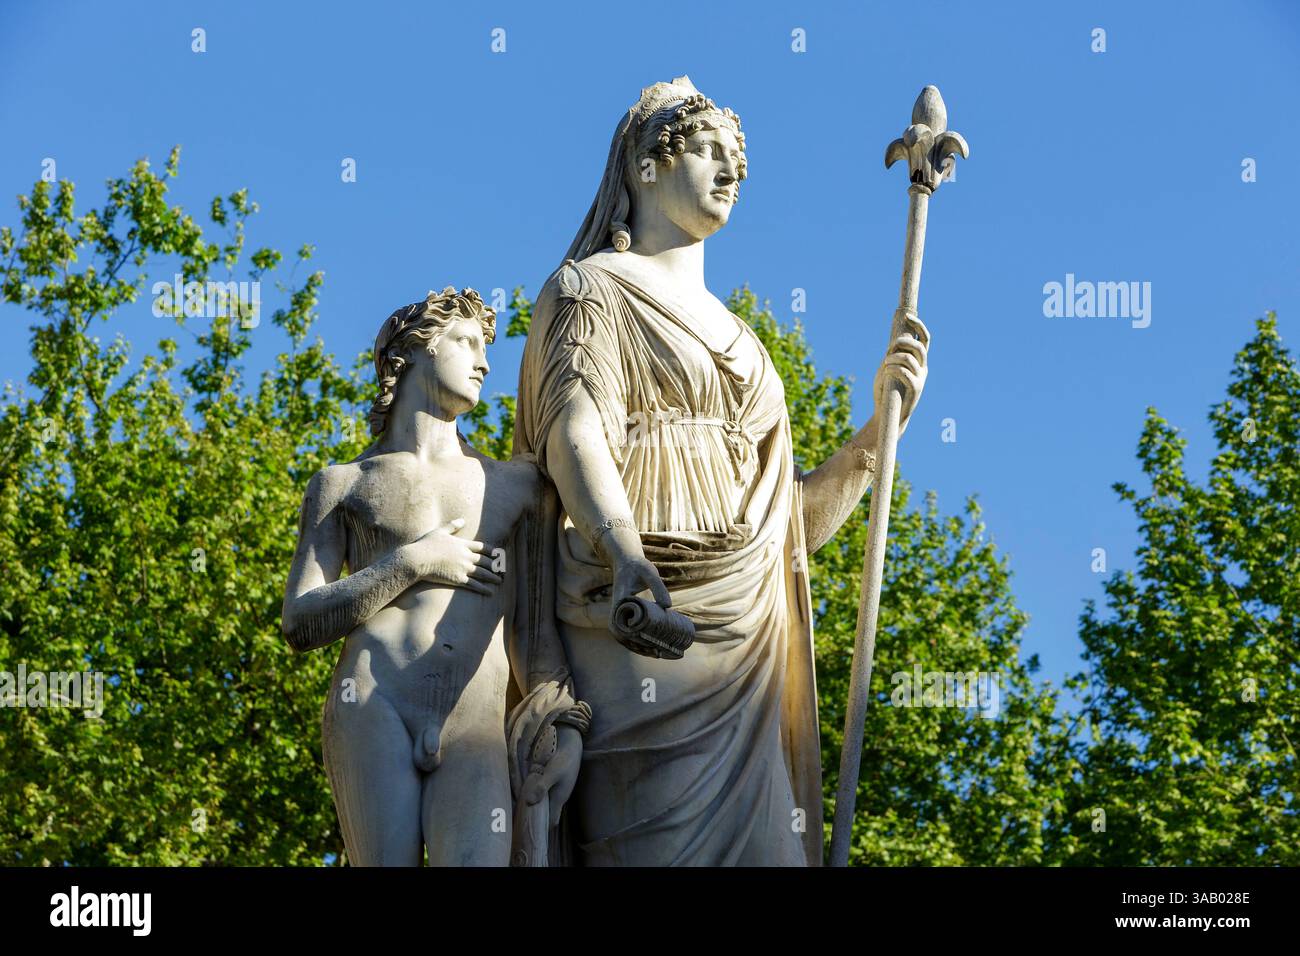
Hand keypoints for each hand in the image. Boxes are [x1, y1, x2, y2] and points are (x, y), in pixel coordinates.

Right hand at [403, 518, 501, 595]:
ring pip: (483, 573)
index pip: (482, 547)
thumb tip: (462, 519)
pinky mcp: (458, 579)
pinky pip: (474, 585)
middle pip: (485, 561)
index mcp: (462, 544)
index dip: (492, 551)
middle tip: (503, 569)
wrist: (418, 559)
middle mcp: (465, 556)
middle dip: (496, 565)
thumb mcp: (439, 531)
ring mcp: (463, 568)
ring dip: (493, 577)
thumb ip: (452, 525)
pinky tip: (490, 592)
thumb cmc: (426, 545)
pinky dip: (483, 588)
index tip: (499, 554)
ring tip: (500, 581)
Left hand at [523, 725, 582, 829]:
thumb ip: (542, 786)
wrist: (571, 744)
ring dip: (536, 806)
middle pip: (548, 814)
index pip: (552, 821)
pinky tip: (526, 792)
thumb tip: (529, 802)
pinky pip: (545, 793)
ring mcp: (558, 789)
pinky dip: (537, 796)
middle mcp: (559, 796)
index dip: (543, 828)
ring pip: (546, 803)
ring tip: (520, 808)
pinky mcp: (555, 781)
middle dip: (537, 818)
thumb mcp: (552, 772)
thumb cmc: (564, 759)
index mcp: (559, 798)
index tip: (529, 830)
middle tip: (520, 820)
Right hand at [608, 556, 671, 653]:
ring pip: (625, 638)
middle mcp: (617, 611)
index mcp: (619, 602)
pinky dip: (638, 643)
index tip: (648, 644)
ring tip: (658, 654)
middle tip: (658, 653)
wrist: (627, 563)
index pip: (620, 626)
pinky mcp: (625, 617)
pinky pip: (629, 634)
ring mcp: (619, 615)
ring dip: (639, 648)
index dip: (632, 639)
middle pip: (623, 636)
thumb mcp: (649, 573)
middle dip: (639, 647)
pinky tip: (652, 649)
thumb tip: (668, 606)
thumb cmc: (638, 567)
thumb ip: (658, 587)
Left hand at [873, 314, 928, 435]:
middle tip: (889, 348)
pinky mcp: (916, 388)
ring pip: (910, 358)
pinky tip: (886, 371)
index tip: (908, 316)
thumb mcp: (886, 368)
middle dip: (903, 342)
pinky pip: (905, 372)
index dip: (919, 326)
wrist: (886, 414)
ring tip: (884, 364)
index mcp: (918, 361)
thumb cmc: (885, 391)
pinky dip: (893, 368)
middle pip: (919, 346)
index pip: (924, 339)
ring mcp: (921, 378)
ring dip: (893, 358)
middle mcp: (923, 368)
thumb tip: (896, 343)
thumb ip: (892, 355)